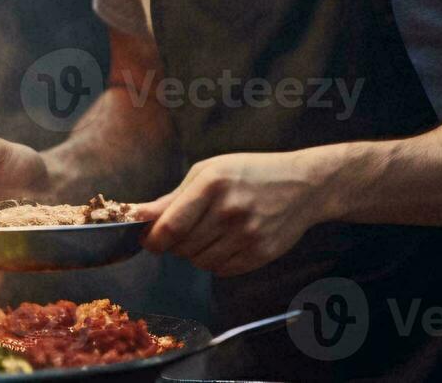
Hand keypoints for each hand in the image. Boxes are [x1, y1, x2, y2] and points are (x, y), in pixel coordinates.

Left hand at [137, 151, 332, 277]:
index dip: (151, 239)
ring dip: (196, 253)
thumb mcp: (210, 171)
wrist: (304, 185)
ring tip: (211, 231)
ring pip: (199, 262)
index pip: (168, 228)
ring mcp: (247, 235)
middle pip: (181, 248)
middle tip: (187, 228)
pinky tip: (228, 241)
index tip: (148, 239)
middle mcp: (229, 211)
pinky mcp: (260, 254)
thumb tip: (138, 217)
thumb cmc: (251, 172)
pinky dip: (217, 261)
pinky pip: (221, 271)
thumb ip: (173, 198)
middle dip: (175, 243)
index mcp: (212, 184)